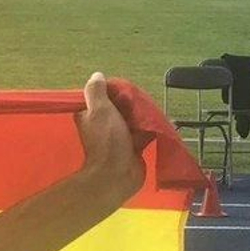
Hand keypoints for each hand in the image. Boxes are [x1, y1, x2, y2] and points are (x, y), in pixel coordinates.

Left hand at [73, 71, 142, 200]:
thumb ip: (97, 92)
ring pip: (133, 120)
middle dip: (132, 105)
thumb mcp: (99, 110)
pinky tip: (160, 125)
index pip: (103, 97)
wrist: (117, 174)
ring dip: (142, 117)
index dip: (115, 93)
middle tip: (141, 105)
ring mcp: (117, 137)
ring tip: (152, 113)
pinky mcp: (131, 147)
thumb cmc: (106, 141)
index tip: (126, 93)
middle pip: (120, 107)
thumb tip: (96, 76)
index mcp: (89, 116)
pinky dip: (150, 130)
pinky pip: (143, 134)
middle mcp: (101, 125)